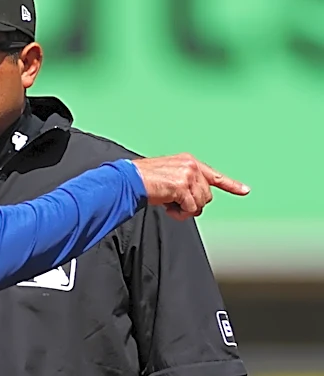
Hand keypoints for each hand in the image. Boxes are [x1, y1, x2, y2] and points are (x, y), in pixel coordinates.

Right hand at [131, 154, 249, 219]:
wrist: (129, 180)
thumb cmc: (143, 180)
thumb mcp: (168, 176)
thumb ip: (185, 185)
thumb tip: (193, 204)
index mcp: (188, 161)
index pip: (215, 175)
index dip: (232, 185)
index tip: (245, 191)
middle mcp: (191, 166)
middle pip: (207, 195)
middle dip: (193, 204)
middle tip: (176, 205)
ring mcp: (187, 175)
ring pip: (200, 203)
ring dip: (186, 210)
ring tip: (171, 205)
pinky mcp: (181, 186)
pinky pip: (190, 208)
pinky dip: (180, 213)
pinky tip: (169, 207)